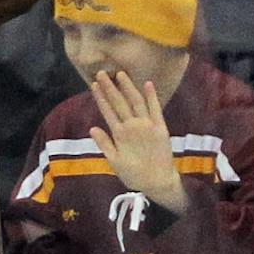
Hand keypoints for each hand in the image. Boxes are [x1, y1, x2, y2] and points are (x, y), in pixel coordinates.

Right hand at [88, 70, 184, 211]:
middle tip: (102, 73)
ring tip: (120, 74)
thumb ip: (104, 143)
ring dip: (128, 87)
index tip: (94, 85)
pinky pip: (155, 108)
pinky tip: (147, 83)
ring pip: (136, 101)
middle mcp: (133, 126)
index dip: (100, 97)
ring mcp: (148, 124)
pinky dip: (151, 95)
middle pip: (119, 103)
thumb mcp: (114, 162)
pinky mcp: (161, 126)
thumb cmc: (133, 174)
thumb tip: (92, 128)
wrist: (159, 180)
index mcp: (119, 134)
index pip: (107, 111)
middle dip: (110, 87)